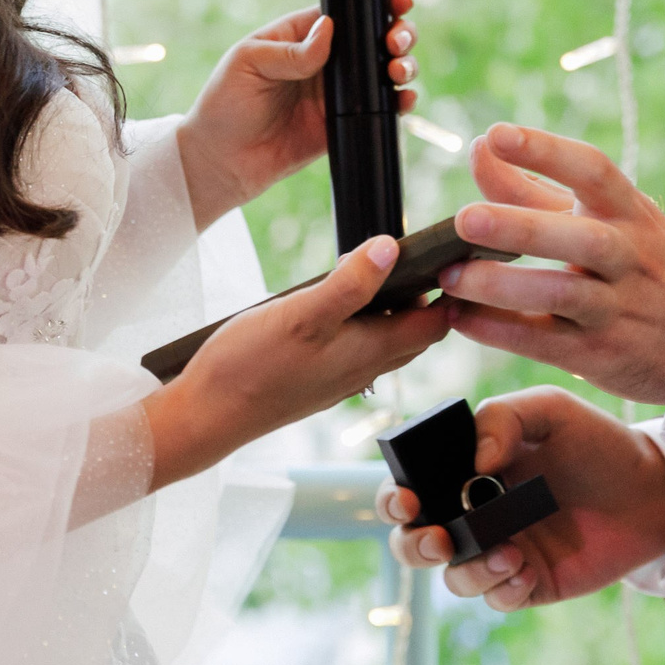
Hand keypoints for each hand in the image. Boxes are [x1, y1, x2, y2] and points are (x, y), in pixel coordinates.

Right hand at [145, 234, 447, 488]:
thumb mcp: (301, 313)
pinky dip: (362, 320)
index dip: (452, 292)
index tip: (458, 257)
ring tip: (377, 267)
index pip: (434, 323)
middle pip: (415, 332)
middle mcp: (363, 369)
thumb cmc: (249, 367)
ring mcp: (339, 376)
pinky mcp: (316, 378)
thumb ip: (349, 284)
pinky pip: (356, 346)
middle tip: (424, 255)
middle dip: (428, 296)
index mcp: (371, 352)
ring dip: (391, 307)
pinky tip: (337, 301)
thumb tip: (390, 248)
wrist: (206, 416)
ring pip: (385, 339)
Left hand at [174, 0, 420, 228]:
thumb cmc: (224, 105)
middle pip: (373, 38)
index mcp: (300, 36)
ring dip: (402, 65)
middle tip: (397, 41)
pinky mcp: (343, 124)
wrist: (221, 162)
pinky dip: (399, 103)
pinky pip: (380, 110)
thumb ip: (290, 51)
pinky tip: (403, 99)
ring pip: (383, 71)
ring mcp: (336, 93)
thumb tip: (329, 29)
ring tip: (399, 70)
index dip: (374, 5)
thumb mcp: (247, 64)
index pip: (344, 12)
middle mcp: (324, 61)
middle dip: (396, 33)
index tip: (397, 2)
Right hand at [377, 387, 664, 610]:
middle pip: (415, 541)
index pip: (412, 486)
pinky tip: (526, 570)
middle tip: (439, 538)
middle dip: (413, 545)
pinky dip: (502, 589)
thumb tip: (475, 461)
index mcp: (466, 470)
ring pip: (454, 576)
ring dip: (469, 571)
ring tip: (509, 553)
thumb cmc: (595, 442)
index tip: (410, 500)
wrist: (651, 490)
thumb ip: (503, 418)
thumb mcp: (550, 411)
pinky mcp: (530, 582)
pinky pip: (497, 599)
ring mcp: (500, 549)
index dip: (396, 497)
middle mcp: (475, 513)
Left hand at [437, 124, 664, 405]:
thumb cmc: (643, 264)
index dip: (545, 151)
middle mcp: (628, 256)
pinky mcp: (600, 354)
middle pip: (578, 238)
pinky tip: (461, 318)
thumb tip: (478, 147)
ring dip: (501, 286)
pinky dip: (499, 331)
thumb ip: (533, 188)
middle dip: (520, 228)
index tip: (497, 134)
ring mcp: (617, 307)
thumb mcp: (607, 218)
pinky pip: (545, 341)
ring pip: (560, 295)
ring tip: (450, 277)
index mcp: (629, 212)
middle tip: (464, 219)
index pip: (593, 170)